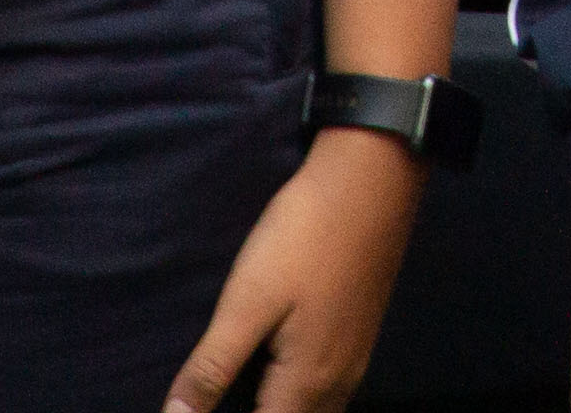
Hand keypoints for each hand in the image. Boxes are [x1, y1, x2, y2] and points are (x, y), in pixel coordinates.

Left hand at [167, 132, 422, 410]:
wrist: (372, 181)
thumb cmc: (302, 240)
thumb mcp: (247, 302)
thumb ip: (212, 367)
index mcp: (307, 384)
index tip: (198, 409)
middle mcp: (337, 385)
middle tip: (215, 398)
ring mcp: (356, 359)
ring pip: (318, 412)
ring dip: (281, 409)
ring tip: (241, 393)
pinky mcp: (361, 335)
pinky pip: (329, 393)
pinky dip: (299, 398)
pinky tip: (278, 375)